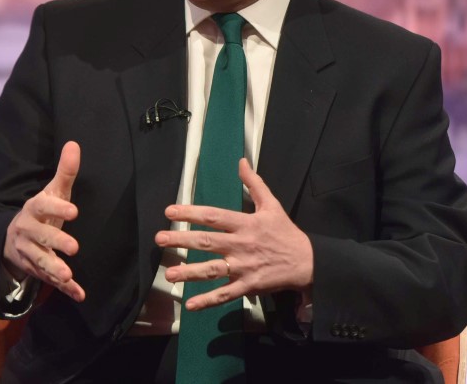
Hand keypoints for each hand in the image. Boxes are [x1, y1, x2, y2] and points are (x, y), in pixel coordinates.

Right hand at [3, 141, 84, 301]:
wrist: (11, 239)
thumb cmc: (41, 212)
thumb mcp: (52, 192)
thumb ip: (65, 172)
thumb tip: (74, 144)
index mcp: (33, 210)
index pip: (43, 207)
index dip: (57, 209)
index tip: (74, 210)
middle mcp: (27, 232)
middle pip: (40, 237)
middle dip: (55, 242)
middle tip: (75, 247)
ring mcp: (29, 253)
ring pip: (39, 262)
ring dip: (53, 269)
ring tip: (68, 274)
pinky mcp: (36, 270)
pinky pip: (49, 281)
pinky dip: (64, 289)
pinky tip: (80, 294)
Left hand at [155, 158, 312, 310]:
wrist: (306, 261)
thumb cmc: (285, 232)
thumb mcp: (272, 204)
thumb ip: (254, 183)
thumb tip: (241, 161)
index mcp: (246, 223)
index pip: (213, 216)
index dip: (191, 213)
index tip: (170, 212)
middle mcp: (241, 245)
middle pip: (207, 242)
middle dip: (182, 240)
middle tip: (159, 239)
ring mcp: (244, 267)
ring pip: (213, 270)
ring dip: (190, 272)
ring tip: (169, 273)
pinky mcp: (248, 286)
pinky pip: (225, 294)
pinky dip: (208, 300)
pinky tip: (190, 304)